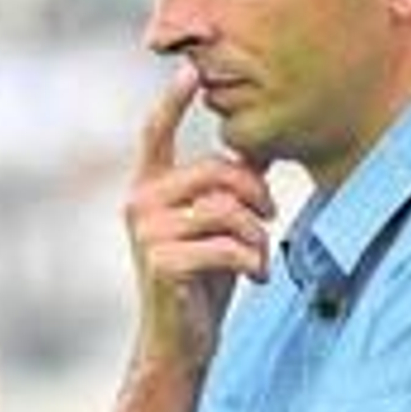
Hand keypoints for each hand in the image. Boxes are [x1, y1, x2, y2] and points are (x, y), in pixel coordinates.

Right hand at [125, 64, 275, 370]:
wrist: (180, 342)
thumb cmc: (202, 281)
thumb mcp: (218, 224)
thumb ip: (232, 183)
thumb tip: (264, 140)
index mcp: (150, 188)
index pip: (156, 133)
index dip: (172, 100)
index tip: (190, 69)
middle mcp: (139, 204)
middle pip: (216, 171)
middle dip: (256, 194)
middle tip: (271, 218)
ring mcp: (146, 234)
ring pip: (225, 210)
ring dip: (257, 236)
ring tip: (259, 259)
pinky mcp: (161, 263)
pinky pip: (224, 245)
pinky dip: (251, 260)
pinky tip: (255, 276)